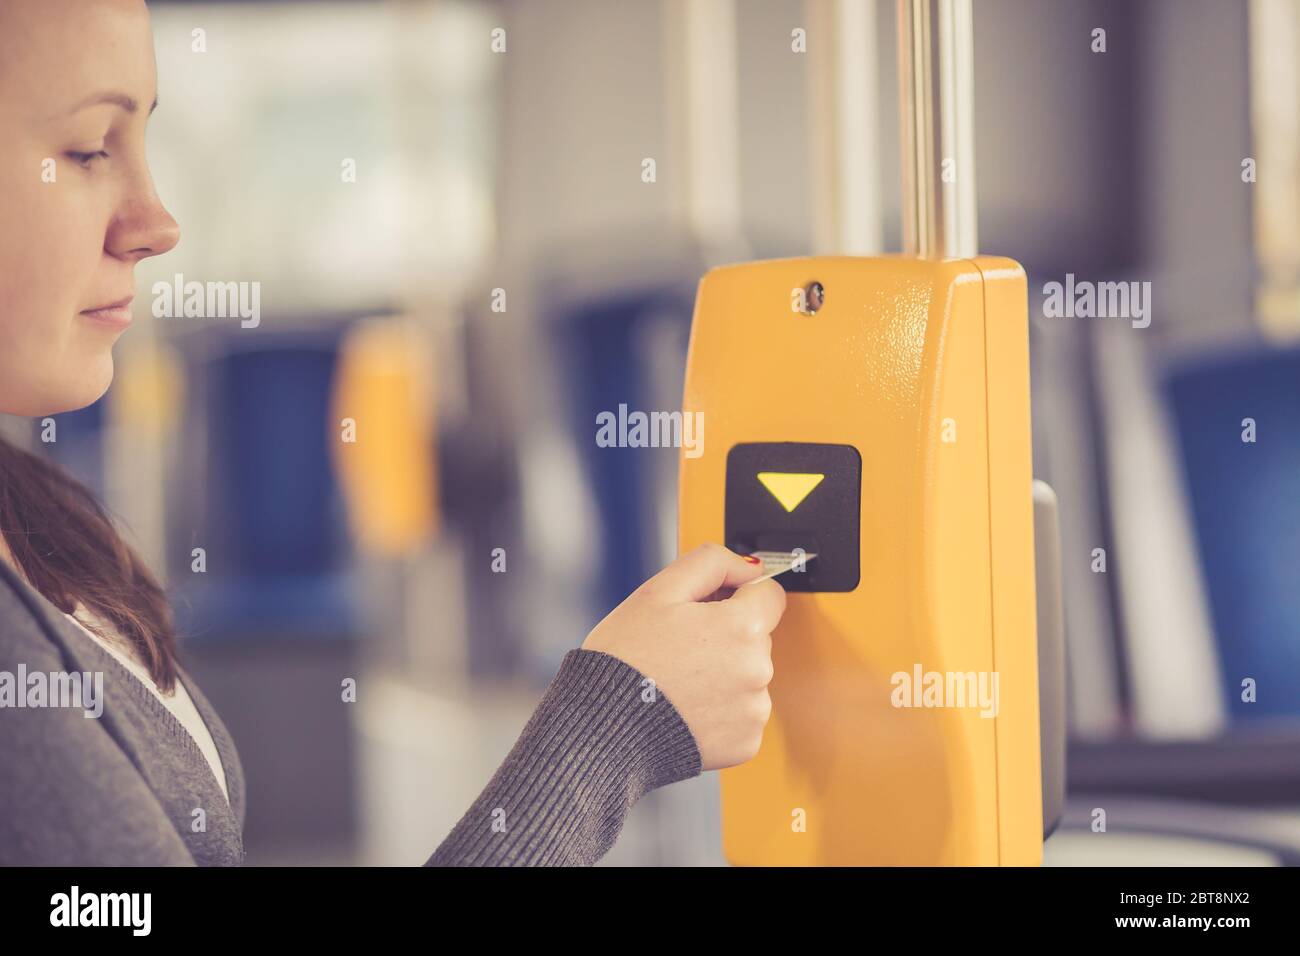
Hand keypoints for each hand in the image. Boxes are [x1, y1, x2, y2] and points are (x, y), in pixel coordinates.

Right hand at [582, 542, 786, 770]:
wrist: (604, 728)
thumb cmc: (625, 661)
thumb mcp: (658, 591)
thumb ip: (711, 563)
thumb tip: (750, 568)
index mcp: (741, 627)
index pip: (769, 596)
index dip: (737, 596)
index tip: (711, 609)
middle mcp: (757, 670)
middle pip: (756, 638)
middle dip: (726, 636)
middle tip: (680, 648)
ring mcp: (753, 711)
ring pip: (749, 677)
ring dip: (724, 676)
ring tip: (679, 682)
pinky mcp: (745, 743)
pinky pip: (741, 715)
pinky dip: (720, 712)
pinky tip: (687, 709)